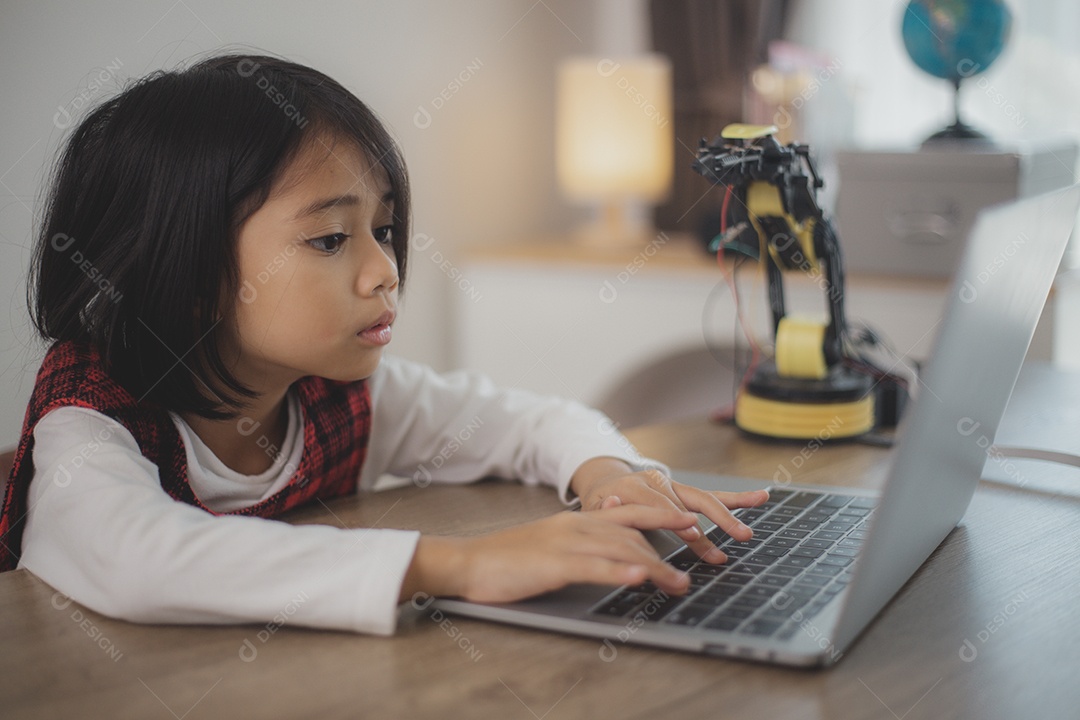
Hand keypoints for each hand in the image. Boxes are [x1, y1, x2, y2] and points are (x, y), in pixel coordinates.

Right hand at [399, 504, 700, 603]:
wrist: (468, 563)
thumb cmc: (509, 559)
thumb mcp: (551, 542)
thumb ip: (583, 538)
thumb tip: (614, 534)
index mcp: (577, 520)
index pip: (629, 511)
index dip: (662, 513)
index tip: (690, 520)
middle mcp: (576, 525)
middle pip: (633, 531)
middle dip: (667, 544)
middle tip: (694, 562)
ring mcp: (565, 543)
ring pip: (621, 551)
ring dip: (655, 568)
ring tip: (678, 583)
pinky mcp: (553, 565)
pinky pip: (594, 567)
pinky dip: (620, 573)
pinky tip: (639, 580)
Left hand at [569, 458, 768, 562]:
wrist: (605, 482)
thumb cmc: (600, 504)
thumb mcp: (594, 509)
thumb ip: (603, 509)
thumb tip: (611, 503)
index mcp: (633, 487)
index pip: (658, 505)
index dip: (676, 519)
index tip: (692, 534)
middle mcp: (658, 483)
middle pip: (688, 502)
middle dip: (711, 522)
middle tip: (728, 539)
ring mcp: (674, 487)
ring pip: (704, 499)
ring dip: (728, 515)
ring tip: (745, 532)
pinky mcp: (686, 492)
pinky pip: (713, 495)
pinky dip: (737, 497)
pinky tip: (760, 496)